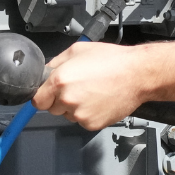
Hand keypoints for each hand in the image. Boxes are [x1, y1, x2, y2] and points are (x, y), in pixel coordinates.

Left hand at [31, 42, 146, 130]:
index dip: (44, 95)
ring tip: (92, 92)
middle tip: (79, 87)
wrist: (137, 74)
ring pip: (67, 115)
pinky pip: (82, 121)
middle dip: (60, 100)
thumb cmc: (112, 60)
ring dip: (75, 107)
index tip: (50, 93)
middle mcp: (67, 99)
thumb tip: (45, 72)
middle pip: (52, 108)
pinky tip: (99, 100)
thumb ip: (56, 62)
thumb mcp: (78, 50)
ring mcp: (79, 114)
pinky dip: (88, 113)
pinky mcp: (92, 124)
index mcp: (60, 80)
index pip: (37, 100)